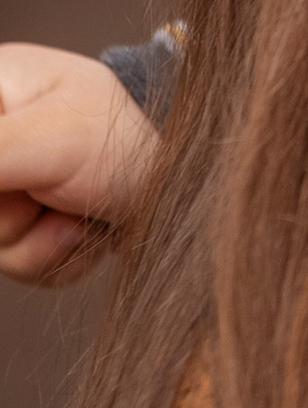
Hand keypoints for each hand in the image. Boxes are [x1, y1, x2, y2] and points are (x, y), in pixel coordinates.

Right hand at [0, 48, 161, 284]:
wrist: (190, 182)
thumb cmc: (125, 139)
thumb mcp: (44, 142)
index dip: (1, 184)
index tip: (18, 183)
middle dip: (14, 215)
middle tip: (59, 188)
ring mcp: (11, 188)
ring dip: (45, 240)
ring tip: (83, 204)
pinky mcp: (33, 228)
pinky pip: (23, 268)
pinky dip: (61, 258)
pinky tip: (90, 227)